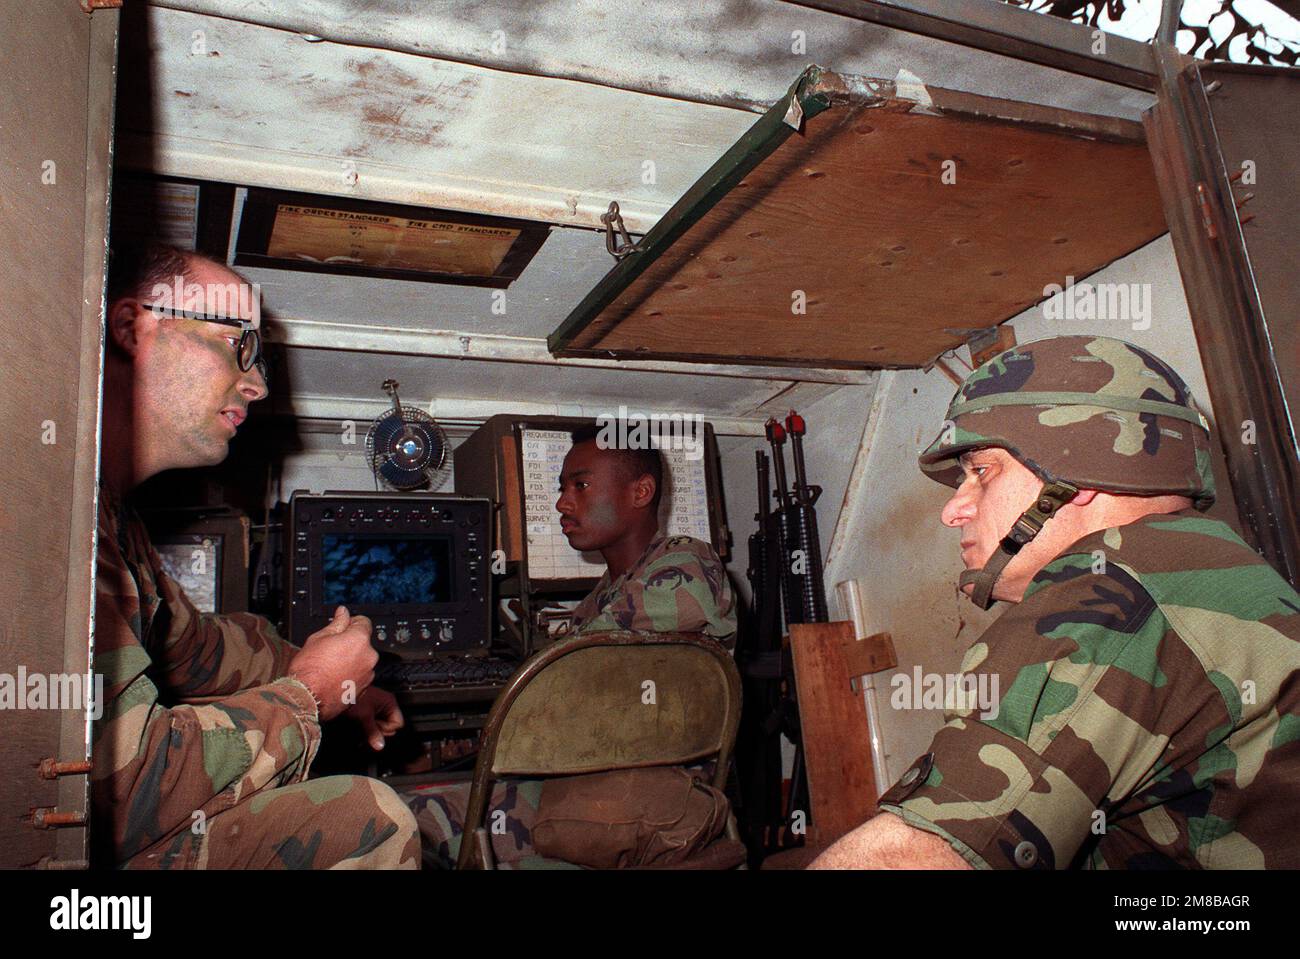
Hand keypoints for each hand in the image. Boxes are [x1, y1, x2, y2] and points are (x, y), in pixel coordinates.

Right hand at [287, 606, 376, 720]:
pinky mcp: (364, 689)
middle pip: (363, 643)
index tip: (344, 626)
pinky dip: (351, 675)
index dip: (351, 622)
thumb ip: (336, 623)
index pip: (364, 622)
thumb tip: (343, 612)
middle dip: (350, 643)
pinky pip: (360, 676)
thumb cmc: (309, 670)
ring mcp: (368, 674)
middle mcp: (369, 656)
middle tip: (331, 649)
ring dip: (351, 660)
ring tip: (331, 666)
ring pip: (362, 660)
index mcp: (359, 639)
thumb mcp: (318, 638)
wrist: (306, 698)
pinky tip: (335, 677)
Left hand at [345, 686, 404, 750]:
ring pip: (379, 729)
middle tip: (367, 728)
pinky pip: (372, 727)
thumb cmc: (352, 696)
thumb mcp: (364, 716)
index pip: (397, 724)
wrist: (339, 690)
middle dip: (377, 732)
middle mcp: (385, 706)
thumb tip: (380, 745)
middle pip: (388, 728)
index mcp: (389, 703)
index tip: (375, 726)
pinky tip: (359, 734)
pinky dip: (366, 731)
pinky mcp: (368, 714)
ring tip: (361, 733)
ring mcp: (376, 710)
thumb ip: (373, 732)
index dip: (386, 728)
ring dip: (371, 734)